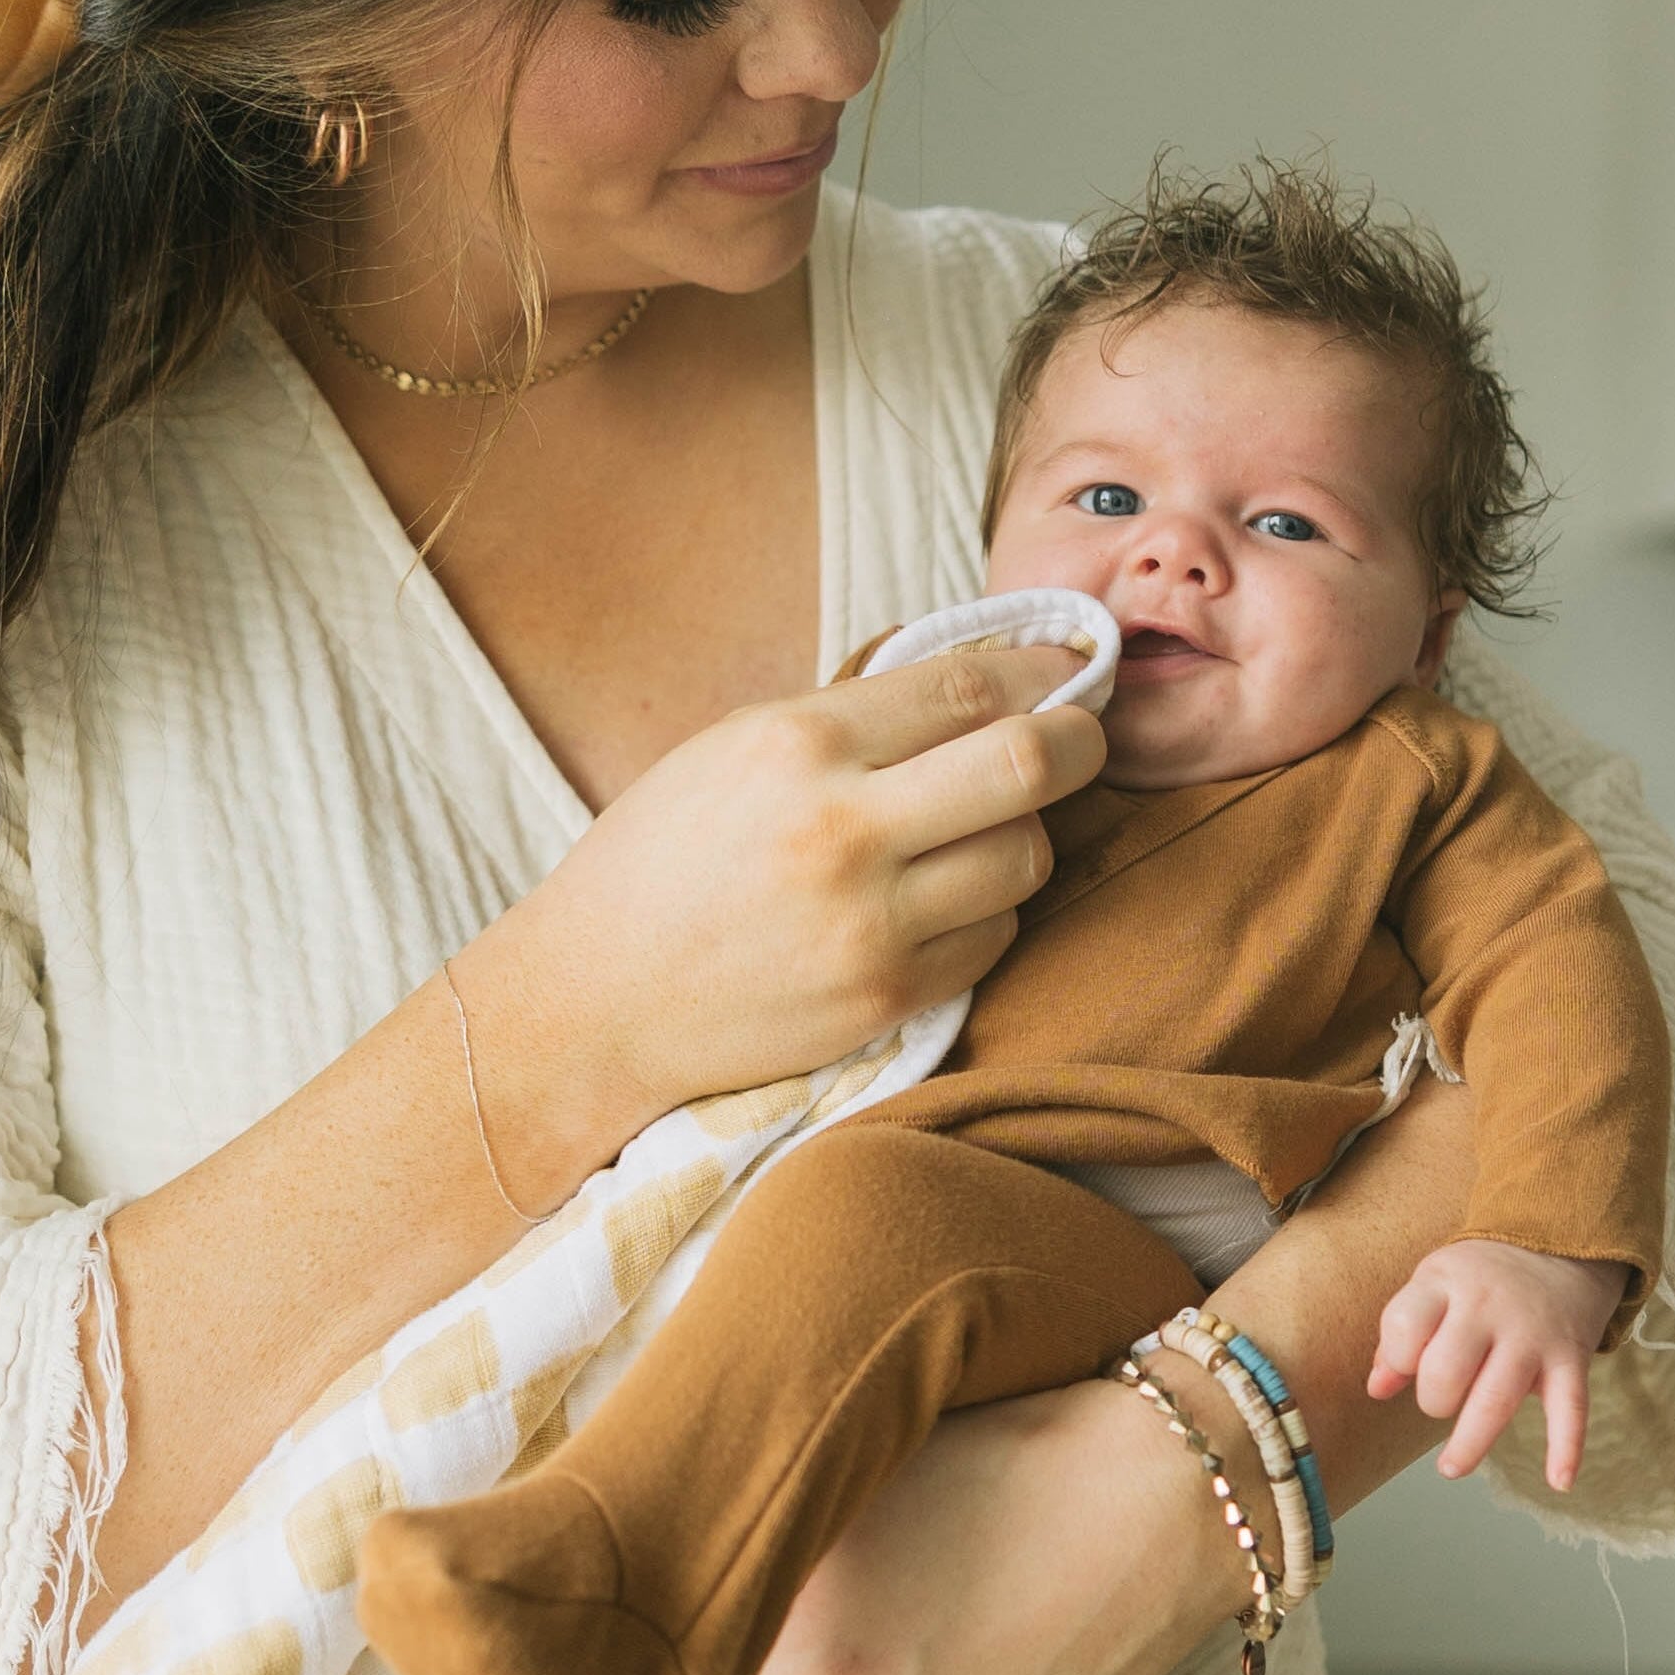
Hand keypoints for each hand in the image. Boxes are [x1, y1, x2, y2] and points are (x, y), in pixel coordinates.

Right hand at [455, 644, 1104, 1173]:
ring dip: (1025, 837)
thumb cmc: (661, 862)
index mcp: (798, 743)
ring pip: (1027, 859)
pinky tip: (940, 904)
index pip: (970, 686)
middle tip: (1081, 742)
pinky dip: (987, 914)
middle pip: (1030, 765)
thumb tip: (988, 682)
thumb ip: (855, 718)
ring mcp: (869, 923)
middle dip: (1080, 744)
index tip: (1067, 676)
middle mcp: (842, 828)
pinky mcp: (884, 999)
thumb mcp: (735, 749)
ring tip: (981, 833)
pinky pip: (994, 939)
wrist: (594, 999)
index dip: (1043, 675)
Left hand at [735, 1074, 1480, 1674]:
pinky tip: (907, 1635)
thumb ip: (766, 1516)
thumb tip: (691, 1529)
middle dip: (729, 1661)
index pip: (679, 1660)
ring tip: (827, 1616)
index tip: (659, 1589)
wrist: (1172, 1488)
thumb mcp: (855, 1461)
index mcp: (797, 1638)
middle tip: (724, 1601)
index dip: (670, 1618)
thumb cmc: (1011, 1437)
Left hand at [1368, 1237, 1625, 1488]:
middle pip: (1446, 1371)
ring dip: (1471, 1442)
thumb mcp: (1432, 1286)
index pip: (1405, 1326)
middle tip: (1439, 1401)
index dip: (1397, 1358)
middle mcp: (1489, 1309)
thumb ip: (1401, 1333)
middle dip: (1434, 1400)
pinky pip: (1571, 1407)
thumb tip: (1377, 1389)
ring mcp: (1533, 1335)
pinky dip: (1567, 1447)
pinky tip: (1559, 1481)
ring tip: (1451, 1467)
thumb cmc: (1480, 1277)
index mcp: (1445, 1284)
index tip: (1405, 1366)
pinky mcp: (1571, 1357)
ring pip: (1497, 1398)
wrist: (1563, 1243)